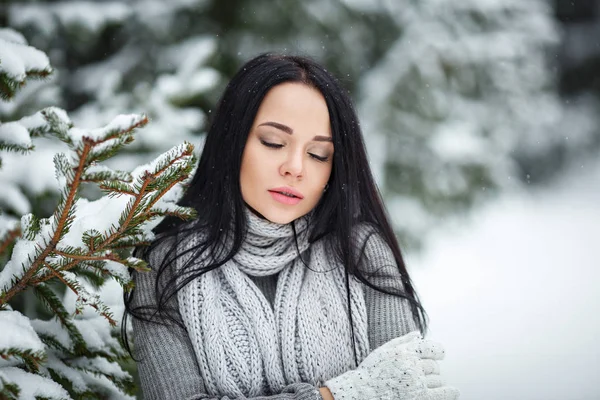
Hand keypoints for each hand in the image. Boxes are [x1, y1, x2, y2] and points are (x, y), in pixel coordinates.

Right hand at [324, 332, 459, 399]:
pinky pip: (444, 393)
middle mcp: (413, 366)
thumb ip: (403, 341)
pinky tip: (452, 391)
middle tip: (423, 374)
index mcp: (405, 352)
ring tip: (424, 384)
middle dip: (430, 369)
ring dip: (434, 382)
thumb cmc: (371, 373)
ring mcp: (418, 383)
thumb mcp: (384, 351)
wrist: (361, 393)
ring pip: (438, 379)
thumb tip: (418, 334)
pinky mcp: (422, 397)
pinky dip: (450, 391)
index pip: (431, 348)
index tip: (440, 354)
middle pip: (434, 365)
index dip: (438, 351)